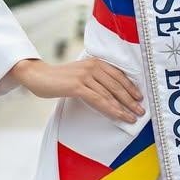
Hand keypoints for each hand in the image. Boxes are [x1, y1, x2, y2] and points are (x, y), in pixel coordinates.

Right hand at [11, 57, 145, 122]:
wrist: (38, 76)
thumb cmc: (59, 79)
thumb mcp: (81, 75)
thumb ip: (95, 80)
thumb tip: (111, 94)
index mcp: (96, 62)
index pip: (118, 75)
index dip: (130, 87)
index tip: (140, 98)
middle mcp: (93, 66)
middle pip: (117, 85)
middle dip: (130, 100)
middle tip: (141, 111)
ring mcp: (85, 75)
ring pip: (109, 94)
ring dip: (123, 107)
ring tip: (132, 117)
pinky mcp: (78, 86)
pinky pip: (98, 99)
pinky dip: (110, 109)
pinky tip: (118, 115)